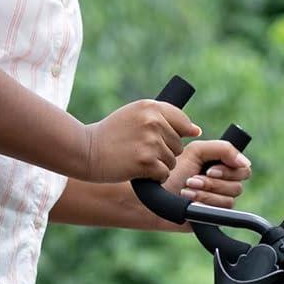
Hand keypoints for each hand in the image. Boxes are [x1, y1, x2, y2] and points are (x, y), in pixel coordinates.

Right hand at [80, 98, 201, 182]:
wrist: (86, 150)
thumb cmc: (112, 135)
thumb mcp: (135, 116)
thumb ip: (165, 119)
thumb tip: (196, 130)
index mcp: (150, 107)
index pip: (183, 122)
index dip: (176, 135)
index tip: (159, 139)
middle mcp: (153, 121)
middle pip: (179, 145)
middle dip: (165, 151)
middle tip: (141, 149)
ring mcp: (150, 142)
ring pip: (173, 161)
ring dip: (159, 165)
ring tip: (138, 158)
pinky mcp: (146, 161)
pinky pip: (164, 174)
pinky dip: (154, 177)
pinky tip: (138, 169)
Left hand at [170, 138, 251, 210]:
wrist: (155, 194)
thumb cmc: (173, 172)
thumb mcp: (197, 151)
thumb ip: (223, 149)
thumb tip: (246, 162)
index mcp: (222, 168)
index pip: (243, 170)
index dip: (230, 171)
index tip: (210, 170)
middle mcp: (224, 186)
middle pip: (237, 186)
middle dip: (213, 183)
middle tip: (192, 180)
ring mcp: (219, 203)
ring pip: (229, 201)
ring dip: (205, 194)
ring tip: (186, 191)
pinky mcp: (214, 218)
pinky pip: (221, 214)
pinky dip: (204, 205)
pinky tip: (191, 203)